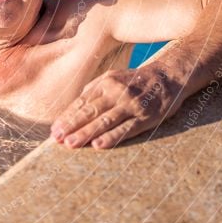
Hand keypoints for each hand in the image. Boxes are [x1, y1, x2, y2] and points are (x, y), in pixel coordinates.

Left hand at [50, 65, 183, 149]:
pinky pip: (126, 129)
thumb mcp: (112, 78)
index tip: (54, 130)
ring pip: (104, 121)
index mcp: (105, 83)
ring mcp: (130, 105)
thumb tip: (73, 108)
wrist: (167, 77)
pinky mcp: (145, 117)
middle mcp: (116, 93)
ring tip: (71, 144)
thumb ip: (93, 91)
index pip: (81, 102)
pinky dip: (111, 137)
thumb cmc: (134, 81)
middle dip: (71, 126)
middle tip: (56, 139)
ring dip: (86, 133)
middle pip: (90, 111)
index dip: (67, 117)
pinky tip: (99, 145)